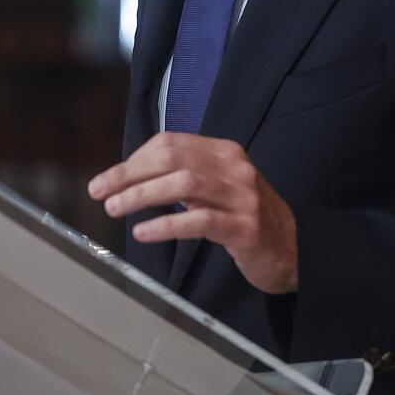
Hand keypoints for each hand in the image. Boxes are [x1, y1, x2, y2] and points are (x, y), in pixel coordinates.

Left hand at [88, 132, 297, 294]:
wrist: (295, 250)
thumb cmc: (245, 219)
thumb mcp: (216, 188)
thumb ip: (183, 176)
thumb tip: (130, 177)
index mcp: (224, 152)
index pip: (170, 144)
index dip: (134, 160)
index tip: (109, 179)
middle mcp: (234, 167)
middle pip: (172, 159)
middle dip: (129, 174)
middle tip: (99, 191)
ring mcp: (242, 197)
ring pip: (183, 184)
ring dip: (142, 195)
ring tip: (114, 208)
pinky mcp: (245, 227)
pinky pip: (199, 221)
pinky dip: (166, 224)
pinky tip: (143, 232)